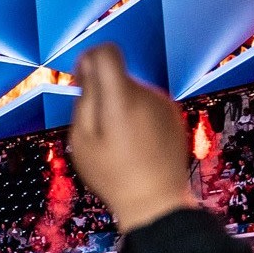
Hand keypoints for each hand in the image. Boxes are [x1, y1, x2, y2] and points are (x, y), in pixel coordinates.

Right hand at [70, 44, 198, 233]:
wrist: (155, 200)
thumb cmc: (113, 174)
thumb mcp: (81, 140)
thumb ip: (84, 100)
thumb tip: (88, 70)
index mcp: (122, 98)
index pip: (106, 52)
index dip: (88, 59)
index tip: (80, 79)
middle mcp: (147, 94)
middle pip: (117, 74)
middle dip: (101, 91)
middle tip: (95, 128)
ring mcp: (163, 103)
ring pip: (131, 89)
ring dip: (117, 105)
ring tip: (115, 141)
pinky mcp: (172, 114)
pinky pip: (146, 103)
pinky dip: (134, 114)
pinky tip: (132, 143)